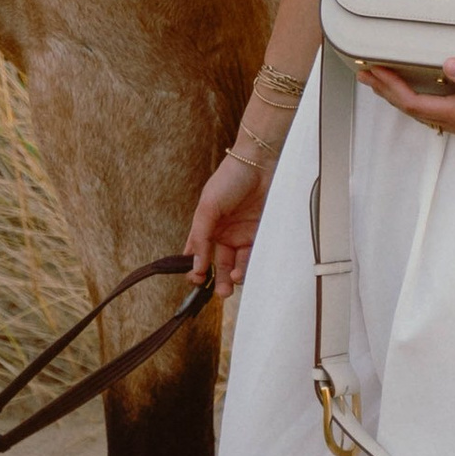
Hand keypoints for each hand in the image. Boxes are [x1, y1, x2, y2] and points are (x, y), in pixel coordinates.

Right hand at [186, 151, 269, 292]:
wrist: (259, 163)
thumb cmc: (228, 180)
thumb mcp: (207, 208)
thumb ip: (200, 237)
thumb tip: (195, 265)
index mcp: (206, 227)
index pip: (197, 254)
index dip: (196, 269)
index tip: (197, 280)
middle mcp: (223, 234)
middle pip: (218, 264)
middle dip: (218, 280)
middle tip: (221, 292)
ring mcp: (242, 235)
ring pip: (236, 264)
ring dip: (233, 276)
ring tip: (232, 279)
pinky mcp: (259, 235)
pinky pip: (253, 256)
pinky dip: (247, 266)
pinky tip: (242, 269)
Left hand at [358, 56, 454, 149]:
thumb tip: (449, 65)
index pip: (415, 104)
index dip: (391, 89)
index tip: (373, 72)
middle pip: (414, 110)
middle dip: (387, 92)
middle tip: (365, 74)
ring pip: (425, 113)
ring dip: (402, 97)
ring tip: (384, 82)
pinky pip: (438, 112)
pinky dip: (421, 100)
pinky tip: (424, 92)